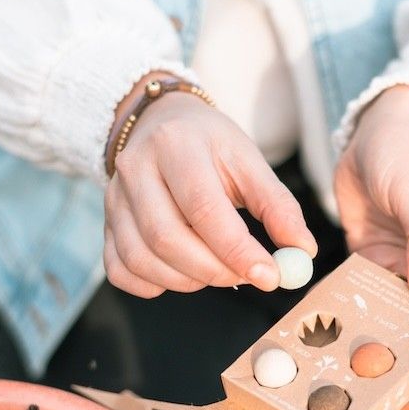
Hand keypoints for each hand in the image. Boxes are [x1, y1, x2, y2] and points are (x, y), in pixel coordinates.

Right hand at [104, 74, 316, 297]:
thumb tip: (302, 251)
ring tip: (218, 271)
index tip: (270, 276)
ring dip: (187, 281)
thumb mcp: (249, 161)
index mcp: (176, 145)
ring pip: (142, 259)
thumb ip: (278, 206)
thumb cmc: (210, 145)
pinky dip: (153, 285)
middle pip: (167, 238)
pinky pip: (120, 270)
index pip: (204, 208)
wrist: (159, 124)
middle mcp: (135, 169)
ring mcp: (113, 199)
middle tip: (247, 277)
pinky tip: (181, 274)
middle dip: (214, 271)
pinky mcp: (106, 224)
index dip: (237, 250)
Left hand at [334, 86, 408, 336]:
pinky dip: (354, 303)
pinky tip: (333, 315)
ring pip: (395, 311)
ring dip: (375, 324)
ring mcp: (406, 267)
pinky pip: (366, 291)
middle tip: (370, 360)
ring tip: (346, 344)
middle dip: (405, 339)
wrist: (379, 127)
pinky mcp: (375, 261)